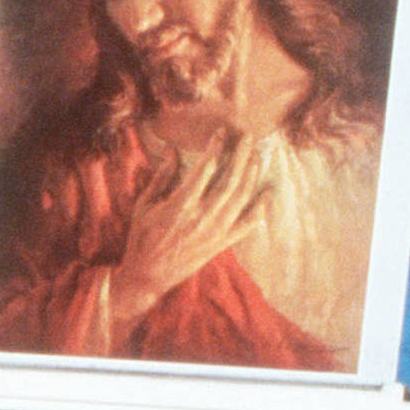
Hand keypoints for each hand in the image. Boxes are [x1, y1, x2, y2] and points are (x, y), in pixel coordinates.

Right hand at [110, 139, 270, 327]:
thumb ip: (162, 177)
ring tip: (257, 157)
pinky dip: (259, 209)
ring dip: (252, 175)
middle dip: (242, 155)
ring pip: (241, 197)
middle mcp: (202, 217)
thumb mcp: (144, 205)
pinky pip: (246, 225)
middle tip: (249, 137)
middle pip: (230, 179)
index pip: (206, 168)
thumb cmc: (142, 239)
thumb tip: (172, 150)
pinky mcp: (221, 244)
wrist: (147, 276)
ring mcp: (215, 231)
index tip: (222, 132)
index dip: (216, 147)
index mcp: (181, 205)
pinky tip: (266, 194)